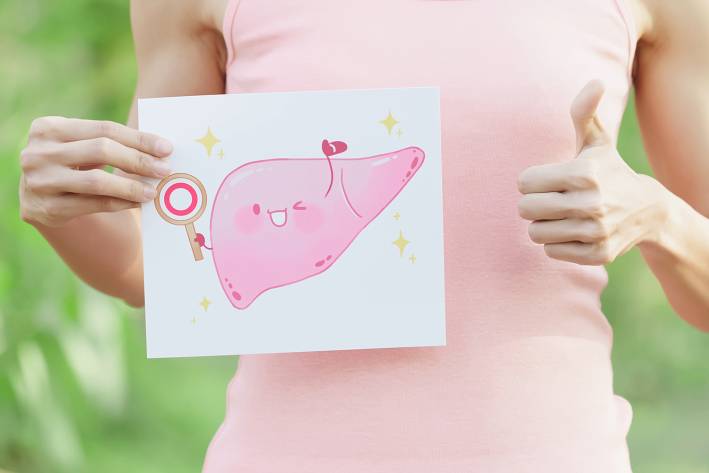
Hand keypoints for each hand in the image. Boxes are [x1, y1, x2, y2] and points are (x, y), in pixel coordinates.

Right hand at [19, 116, 171, 226]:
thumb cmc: (70, 164)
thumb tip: (159, 150)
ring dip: (130, 186)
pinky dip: (119, 203)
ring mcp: (39, 181)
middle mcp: (39, 152)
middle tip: (164, 170)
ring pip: (96, 181)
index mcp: (49, 127)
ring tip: (153, 191)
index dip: (138, 139)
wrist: (36, 198)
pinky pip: (92, 204)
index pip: (104, 129)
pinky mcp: (46, 208)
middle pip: (100, 150)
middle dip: (138, 160)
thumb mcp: (80, 146)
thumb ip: (109, 143)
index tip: (167, 148)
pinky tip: (137, 202)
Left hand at [516, 81, 668, 264]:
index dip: (531, 182)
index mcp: (584, 173)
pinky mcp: (597, 254)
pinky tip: (575, 232)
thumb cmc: (609, 171)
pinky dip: (557, 244)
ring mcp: (596, 231)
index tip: (547, 181)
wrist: (648, 212)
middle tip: (552, 200)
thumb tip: (595, 82)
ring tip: (563, 216)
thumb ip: (585, 113)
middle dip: (534, 204)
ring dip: (544, 225)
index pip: (523, 183)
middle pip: (525, 209)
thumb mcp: (597, 142)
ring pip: (535, 233)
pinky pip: (551, 252)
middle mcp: (591, 203)